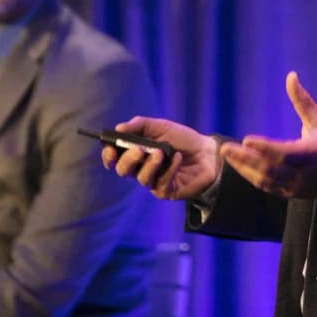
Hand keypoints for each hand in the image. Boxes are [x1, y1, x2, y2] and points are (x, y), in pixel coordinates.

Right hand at [101, 116, 220, 200]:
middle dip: (128, 160)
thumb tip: (119, 128)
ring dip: (150, 165)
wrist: (207, 152)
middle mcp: (141, 168)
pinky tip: (177, 158)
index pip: (115, 157)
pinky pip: (161, 183)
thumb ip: (139, 125)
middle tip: (139, 150)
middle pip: (123, 170)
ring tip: (161, 153)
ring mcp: (153, 181)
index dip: (109, 155)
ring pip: (141, 178)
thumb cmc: (182, 139)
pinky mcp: (166, 191)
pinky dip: (169, 169)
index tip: (111, 149)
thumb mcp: (161, 126)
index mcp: (136, 152)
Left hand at [221, 71, 316, 198]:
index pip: (285, 153)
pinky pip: (266, 186)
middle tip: (225, 148)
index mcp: (313, 154)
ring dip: (244, 168)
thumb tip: (291, 76)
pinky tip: (238, 164)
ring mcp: (295, 186)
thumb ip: (302, 100)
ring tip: (227, 154)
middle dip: (246, 159)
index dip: (265, 148)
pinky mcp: (289, 193)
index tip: (247, 139)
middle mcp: (303, 173)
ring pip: (265, 180)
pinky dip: (250, 175)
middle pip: (270, 169)